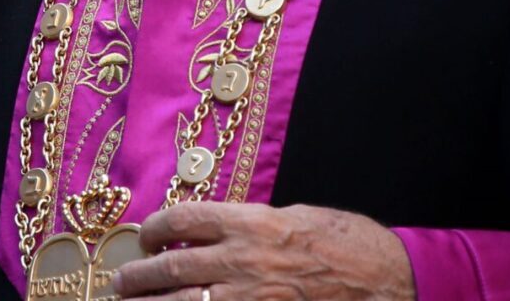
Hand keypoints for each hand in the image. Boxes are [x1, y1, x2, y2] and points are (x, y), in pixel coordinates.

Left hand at [111, 203, 413, 300]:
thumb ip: (252, 224)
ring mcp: (247, 298)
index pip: (181, 220)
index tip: (145, 238)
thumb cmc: (347, 244)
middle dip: (137, 278)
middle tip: (123, 283)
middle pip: (169, 267)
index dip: (153, 229)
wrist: (387, 281)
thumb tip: (216, 231)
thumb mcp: (295, 217)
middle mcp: (240, 260)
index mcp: (249, 222)